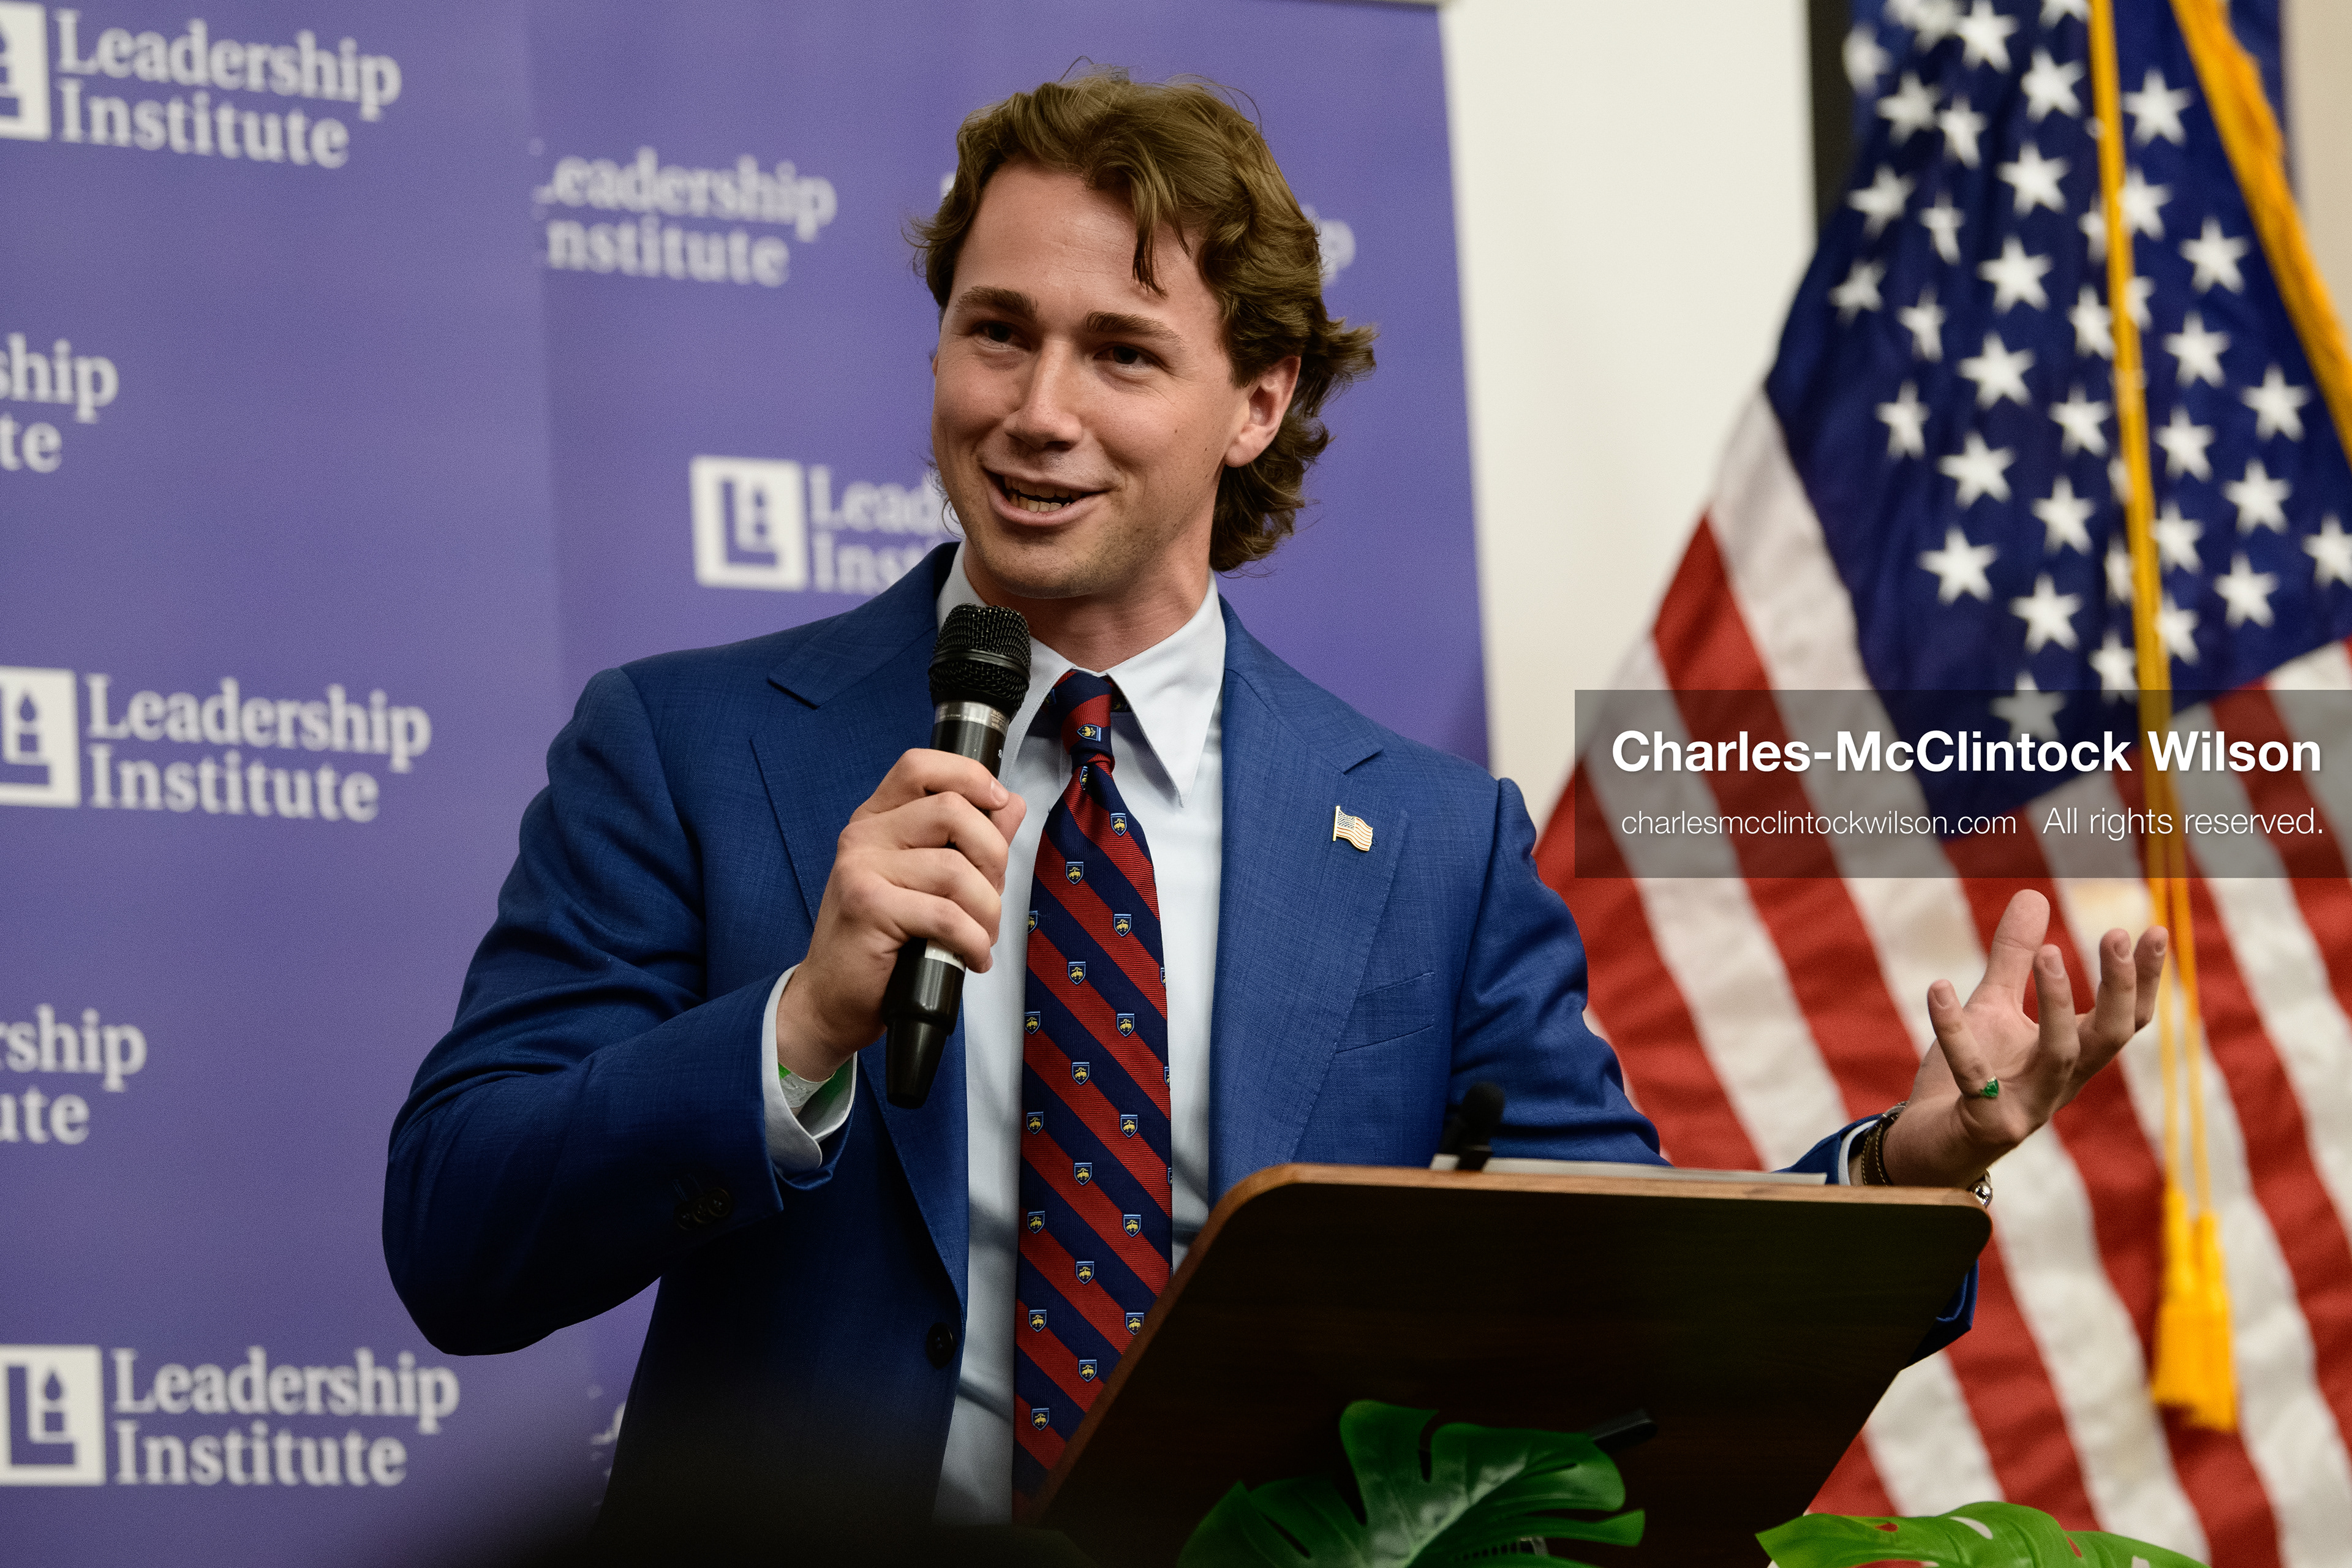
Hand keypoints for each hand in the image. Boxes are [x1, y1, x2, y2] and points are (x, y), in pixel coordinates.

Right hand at [775, 750, 1026, 1079]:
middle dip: (993, 858)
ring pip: (955, 869)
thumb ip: (970, 841)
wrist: (832, 999)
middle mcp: (864, 835)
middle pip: (952, 811)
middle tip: (990, 898)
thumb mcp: (930, 883)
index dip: (968, 775)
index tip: (998, 801)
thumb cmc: (883, 943)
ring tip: (980, 937)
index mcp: (878, 820)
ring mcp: (860, 868)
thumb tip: (1010, 804)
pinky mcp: (867, 906)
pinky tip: (971, 958)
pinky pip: (945, 914)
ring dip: (986, 911)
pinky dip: (972, 941)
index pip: (920, 767)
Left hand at [1873, 889, 2165, 1188]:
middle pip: (2108, 1037)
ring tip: (2048, 952)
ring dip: (2058, 1004)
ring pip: (2059, 1055)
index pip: (2125, 1019)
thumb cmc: (1969, 1079)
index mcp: (2071, 1057)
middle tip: (2115, 933)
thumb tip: (2033, 894)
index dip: (2144, 980)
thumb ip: (2013, 958)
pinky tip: (1938, 989)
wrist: (1927, 1147)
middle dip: (2119, 988)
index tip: (2156, 929)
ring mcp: (2027, 1107)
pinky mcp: (1985, 1123)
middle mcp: (2060, 1084)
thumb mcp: (1993, 1009)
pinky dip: (1955, 1032)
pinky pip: (1973, 1074)